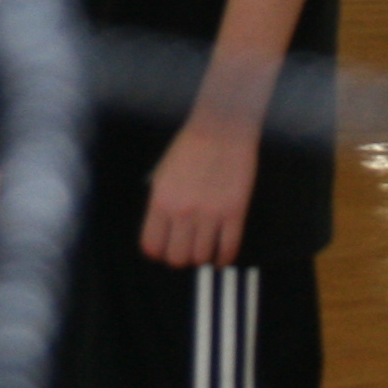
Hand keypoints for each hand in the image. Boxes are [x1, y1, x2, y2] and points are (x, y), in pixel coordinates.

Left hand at [142, 116, 258, 267]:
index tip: (165, 250)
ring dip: (203, 257)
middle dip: (181, 257)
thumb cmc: (189, 147)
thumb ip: (160, 204)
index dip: (158, 253)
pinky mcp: (235, 213)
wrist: (221, 129)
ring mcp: (210, 214)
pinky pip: (228, 249)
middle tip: (186, 250)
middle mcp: (183, 212)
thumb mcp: (162, 174)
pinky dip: (224, 258)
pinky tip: (222, 256)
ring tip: (205, 249)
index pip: (152, 246)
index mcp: (161, 201)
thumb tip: (163, 231)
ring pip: (202, 257)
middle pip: (177, 258)